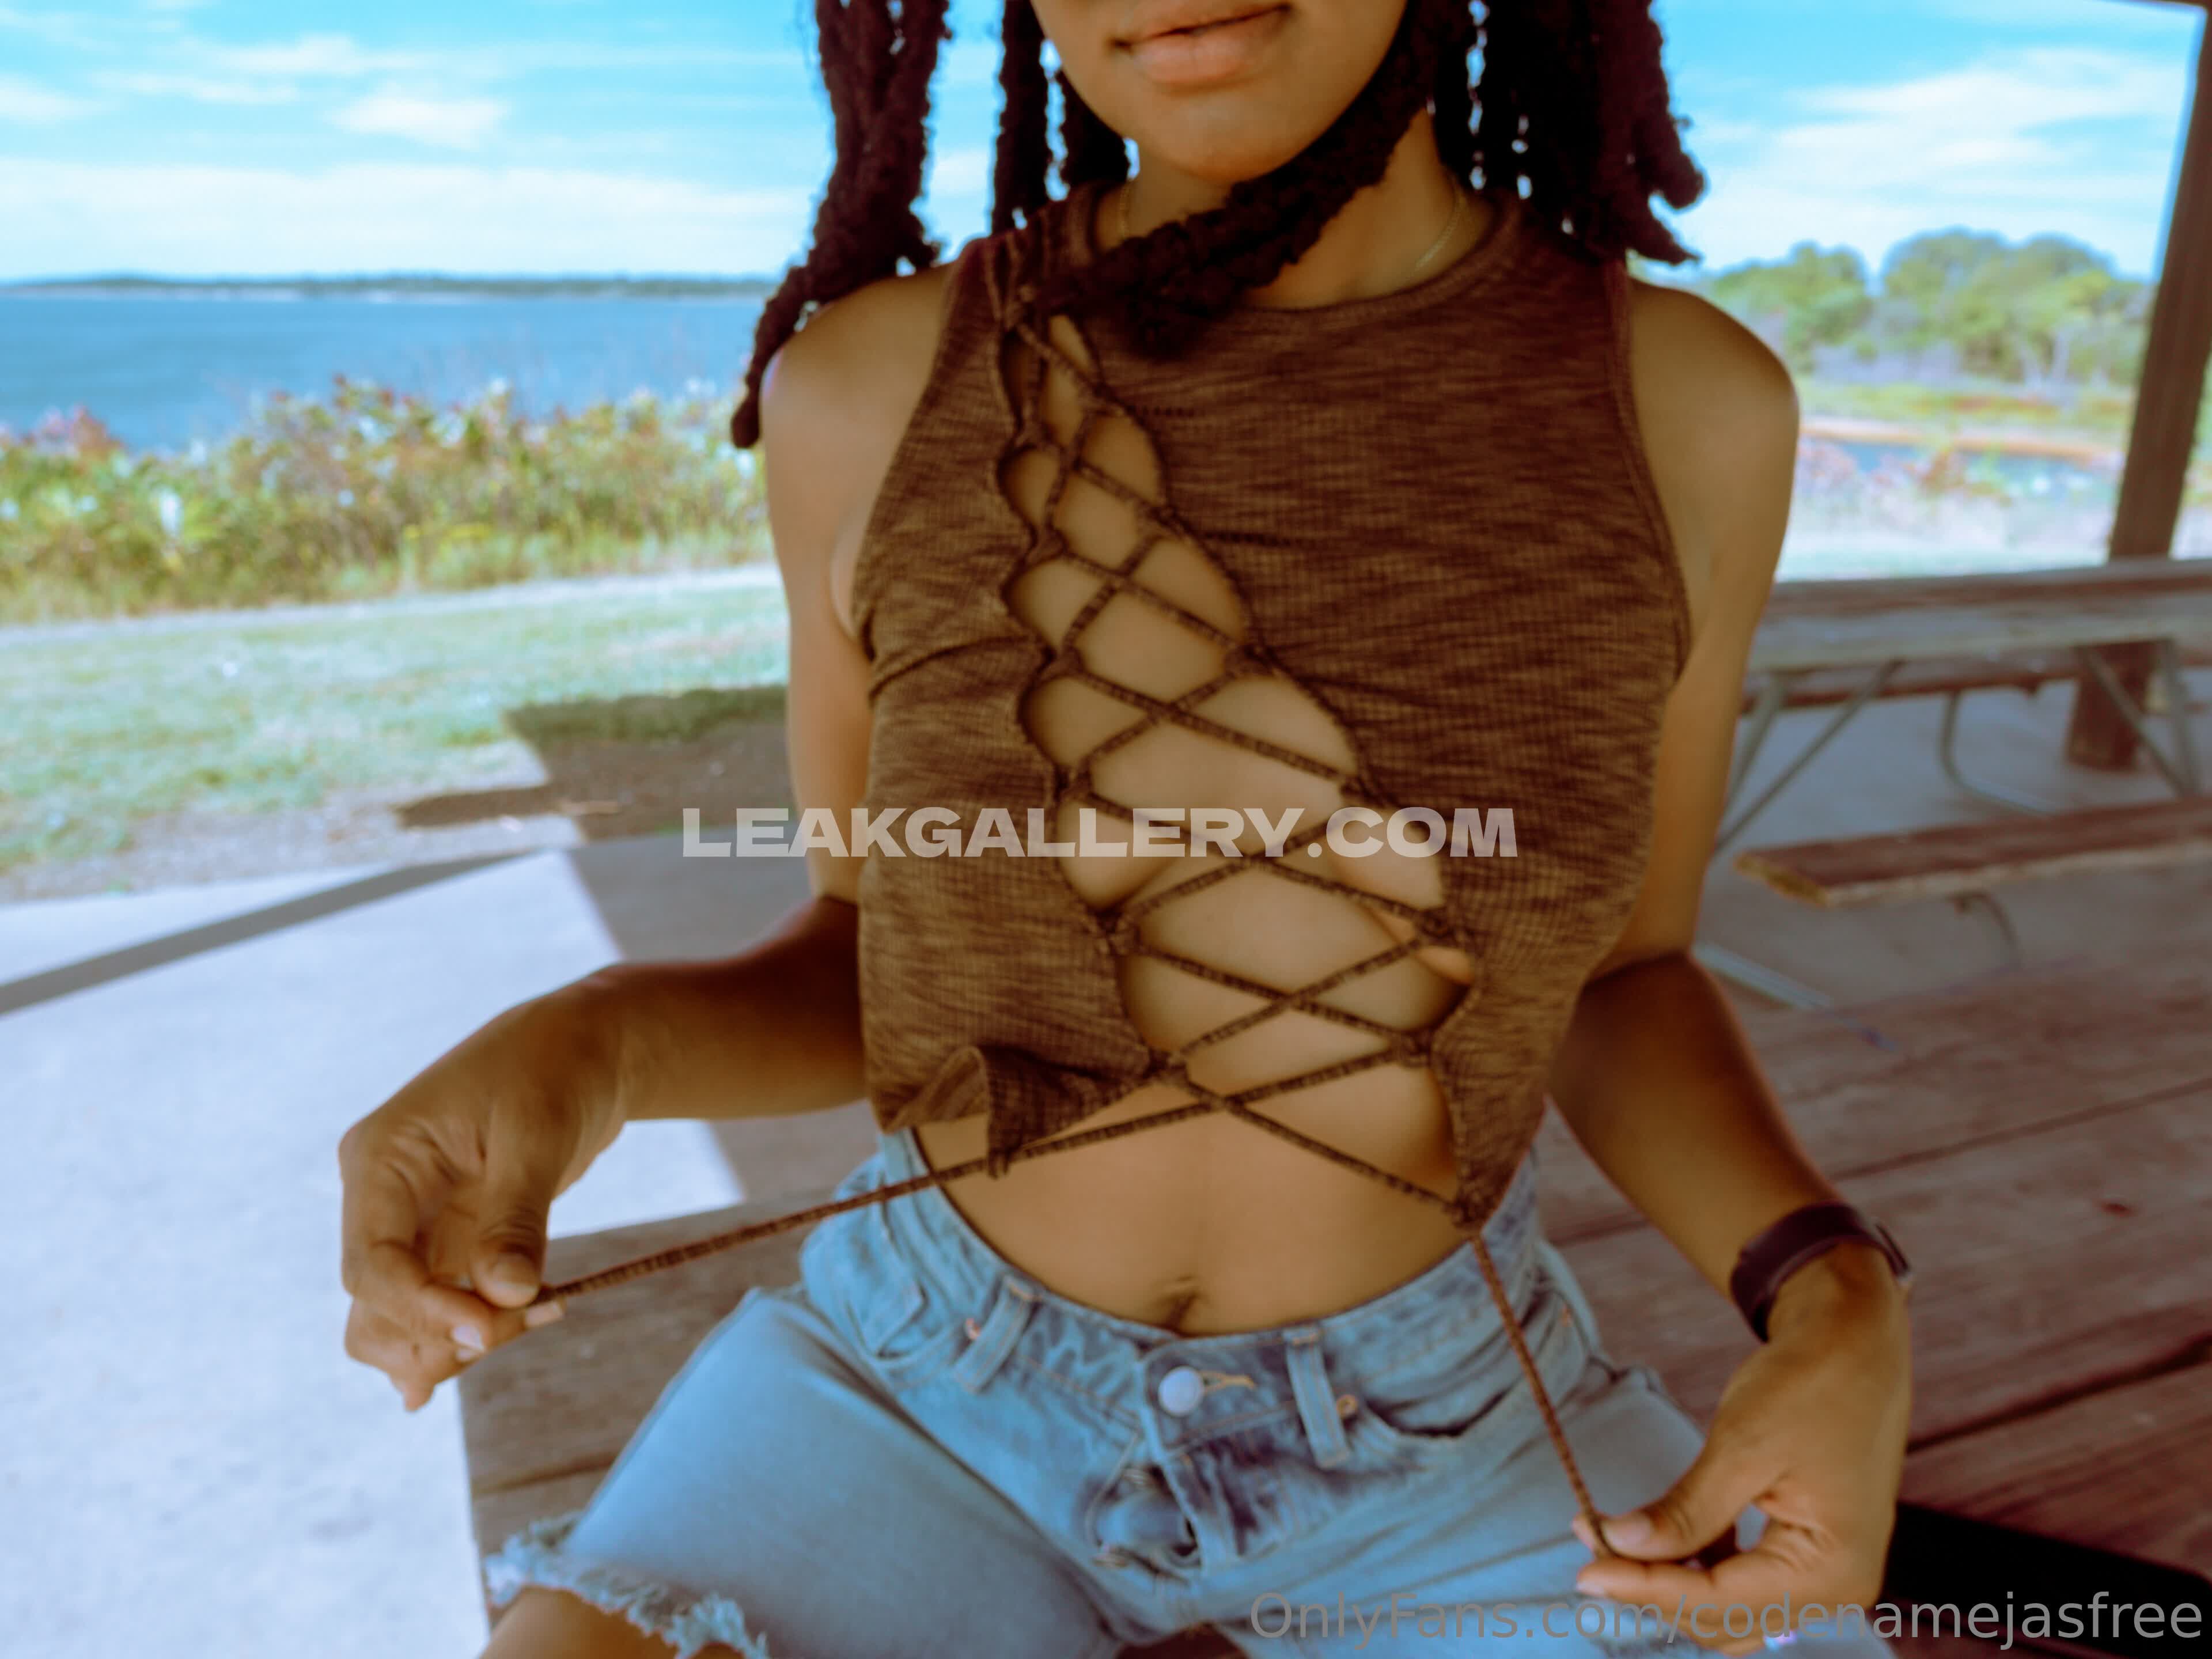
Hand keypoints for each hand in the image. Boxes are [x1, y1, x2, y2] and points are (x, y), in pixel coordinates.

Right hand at [338, 982, 627, 1410]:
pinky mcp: (448, 1239)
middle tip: (520, 1326)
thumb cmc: (554, 1070)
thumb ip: (514, 1219)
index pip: (373, 1264)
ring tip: (537, 1316)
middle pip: (377, 1305)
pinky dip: (475, 1323)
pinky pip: (438, 1304)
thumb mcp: (535, 1136)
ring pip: (399, 1318)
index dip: (422, 1310)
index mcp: (380, 1159)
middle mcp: (381, 1197)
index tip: (487, 1332)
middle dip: (439, 1333)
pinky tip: (521, 1323)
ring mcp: (412, 1223)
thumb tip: (504, 1297)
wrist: (585, 1048)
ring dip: (455, 1339)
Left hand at [1570, 1245, 1911, 1654]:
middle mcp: (1837, 1588)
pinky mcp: (1808, 1555)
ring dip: (1670, 1578)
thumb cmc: (1810, 1385)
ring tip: (1610, 1537)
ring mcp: (1825, 1575)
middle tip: (1589, 1546)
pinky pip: (1742, 1580)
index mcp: (1831, 1569)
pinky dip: (1696, 1563)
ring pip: (1727, 1607)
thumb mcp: (1743, 1446)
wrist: (1854, 1345)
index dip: (1646, 1588)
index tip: (1584, 1573)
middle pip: (1722, 1617)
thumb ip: (1685, 1511)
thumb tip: (1617, 1546)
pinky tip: (1658, 1532)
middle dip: (1653, 1586)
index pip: (1719, 1602)